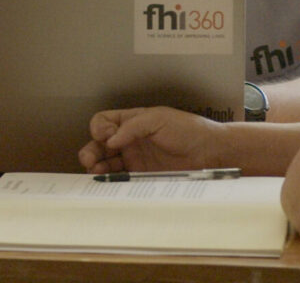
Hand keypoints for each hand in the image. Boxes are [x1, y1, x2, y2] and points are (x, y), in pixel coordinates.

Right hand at [78, 106, 224, 174]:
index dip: (100, 128)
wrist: (210, 153)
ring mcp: (135, 159)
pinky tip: (106, 181)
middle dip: (90, 150)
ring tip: (94, 171)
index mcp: (132, 121)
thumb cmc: (187, 129)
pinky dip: (109, 180)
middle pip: (100, 143)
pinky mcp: (142, 177)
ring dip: (96, 166)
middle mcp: (129, 140)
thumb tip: (109, 140)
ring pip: (106, 162)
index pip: (104, 121)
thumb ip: (132, 126)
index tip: (107, 136)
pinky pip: (120, 179)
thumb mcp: (158, 118)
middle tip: (89, 159)